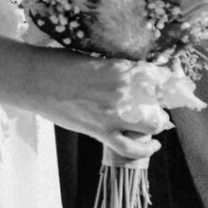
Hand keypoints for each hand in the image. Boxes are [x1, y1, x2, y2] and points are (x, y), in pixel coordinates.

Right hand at [21, 51, 165, 160]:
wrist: (35, 80)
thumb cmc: (61, 64)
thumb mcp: (96, 59)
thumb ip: (119, 69)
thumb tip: (138, 76)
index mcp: (122, 67)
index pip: (160, 76)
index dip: (169, 80)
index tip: (172, 83)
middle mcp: (123, 90)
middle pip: (159, 102)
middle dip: (161, 104)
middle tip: (156, 103)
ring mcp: (113, 113)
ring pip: (152, 125)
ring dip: (156, 124)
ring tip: (154, 122)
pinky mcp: (101, 131)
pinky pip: (131, 147)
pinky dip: (145, 149)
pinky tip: (153, 145)